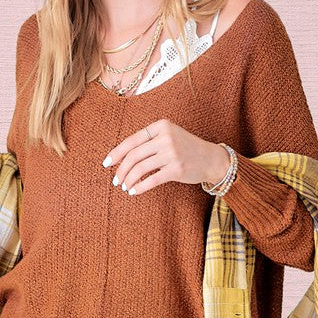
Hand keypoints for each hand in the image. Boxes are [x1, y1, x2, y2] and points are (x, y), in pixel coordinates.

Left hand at [101, 118, 229, 195]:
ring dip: (129, 179)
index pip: (132, 140)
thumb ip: (147, 142)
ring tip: (125, 186)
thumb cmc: (184, 148)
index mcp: (161, 126)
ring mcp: (172, 153)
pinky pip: (151, 180)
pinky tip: (134, 191)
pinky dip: (140, 187)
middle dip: (121, 169)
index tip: (106, 163)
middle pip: (134, 155)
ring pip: (140, 168)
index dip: (116, 153)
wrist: (211, 159)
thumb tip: (119, 157)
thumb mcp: (167, 136)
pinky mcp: (177, 169)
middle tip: (115, 180)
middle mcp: (166, 137)